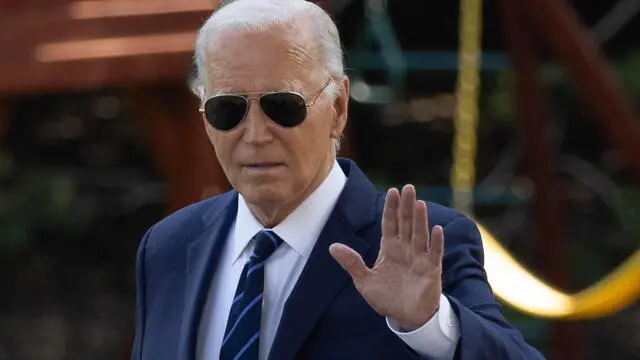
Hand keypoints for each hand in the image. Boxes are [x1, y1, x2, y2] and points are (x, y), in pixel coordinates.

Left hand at [329, 185, 443, 330]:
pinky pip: (434, 254)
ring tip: (419, 203)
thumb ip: (352, 263)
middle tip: (408, 187)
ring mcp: (419, 258)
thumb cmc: (386, 298)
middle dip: (406, 206)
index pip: (390, 223)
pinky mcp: (431, 270)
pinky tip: (437, 229)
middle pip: (406, 224)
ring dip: (420, 219)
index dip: (391, 208)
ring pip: (420, 235)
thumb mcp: (364, 281)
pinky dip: (436, 242)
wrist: (405, 317)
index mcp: (389, 248)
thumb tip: (332, 246)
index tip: (392, 191)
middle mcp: (405, 249)